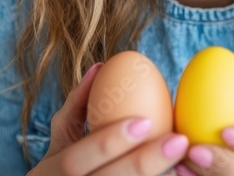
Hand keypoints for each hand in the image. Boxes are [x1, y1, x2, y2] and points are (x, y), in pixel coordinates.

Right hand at [30, 63, 189, 175]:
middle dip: (142, 163)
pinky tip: (180, 174)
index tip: (145, 121)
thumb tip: (101, 67)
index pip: (75, 161)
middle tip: (178, 141)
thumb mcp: (61, 140)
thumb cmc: (60, 167)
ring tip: (186, 162)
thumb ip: (78, 105)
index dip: (108, 142)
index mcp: (47, 174)